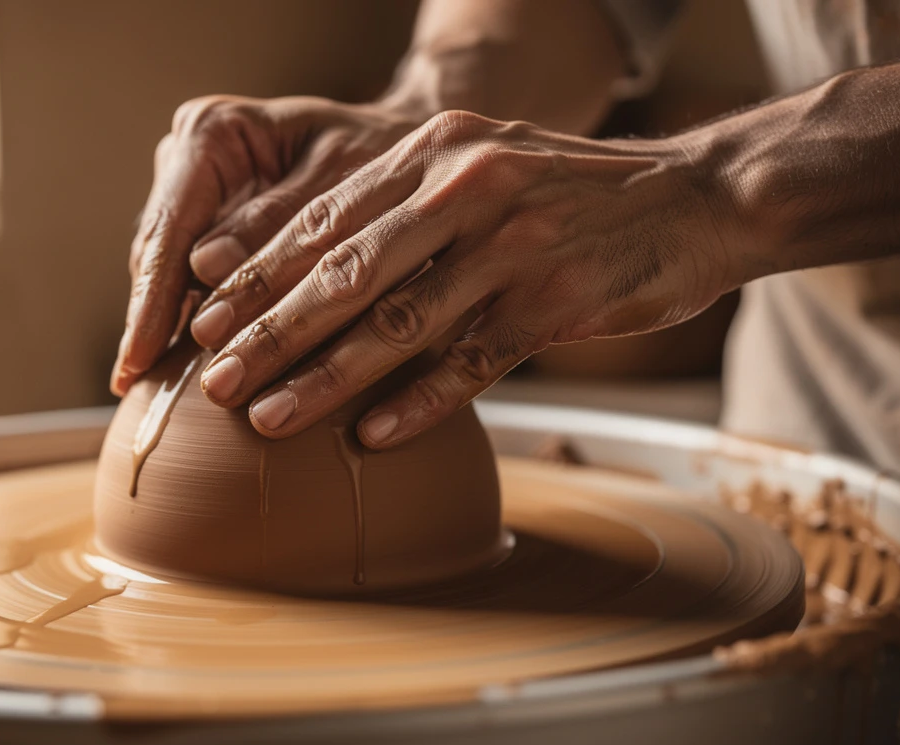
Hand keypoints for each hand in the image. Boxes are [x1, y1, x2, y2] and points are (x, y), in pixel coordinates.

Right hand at [110, 95, 423, 395]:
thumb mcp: (347, 178)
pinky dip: (197, 323)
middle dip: (153, 320)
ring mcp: (197, 198)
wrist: (411, 150)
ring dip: (168, 330)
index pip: (170, 226)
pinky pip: (195, 284)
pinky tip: (181, 372)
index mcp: (214, 132)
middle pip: (158, 254)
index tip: (138, 358)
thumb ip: (284, 219)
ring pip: (170, 275)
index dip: (151, 297)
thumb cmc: (385, 154)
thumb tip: (204, 266)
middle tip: (141, 387)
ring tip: (152, 390)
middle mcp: (190, 160)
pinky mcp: (213, 230)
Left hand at [190, 110, 738, 447]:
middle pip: (345, 273)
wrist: (695, 198)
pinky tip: (371, 437)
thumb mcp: (484, 165)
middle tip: (214, 377)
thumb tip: (316, 269)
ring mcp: (511, 247)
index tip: (204, 317)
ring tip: (267, 419)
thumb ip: (406, 205)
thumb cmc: (570, 192)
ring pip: (398, 323)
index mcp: (434, 153)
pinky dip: (418, 402)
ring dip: (325, 378)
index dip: (258, 274)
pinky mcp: (554, 302)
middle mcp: (465, 191)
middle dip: (270, 332)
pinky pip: (471, 362)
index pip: (325, 220)